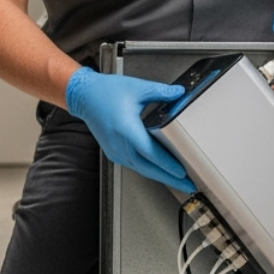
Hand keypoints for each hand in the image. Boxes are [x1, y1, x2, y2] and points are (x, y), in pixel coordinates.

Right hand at [64, 68, 194, 192]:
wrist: (84, 97)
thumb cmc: (106, 92)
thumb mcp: (138, 88)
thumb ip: (161, 92)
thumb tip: (179, 93)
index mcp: (126, 129)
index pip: (151, 153)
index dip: (168, 165)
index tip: (183, 172)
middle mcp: (120, 144)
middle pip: (149, 168)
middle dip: (170, 178)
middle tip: (188, 185)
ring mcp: (116, 151)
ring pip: (142, 169)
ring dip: (161, 176)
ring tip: (178, 181)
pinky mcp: (114, 153)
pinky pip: (135, 165)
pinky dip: (150, 170)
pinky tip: (161, 171)